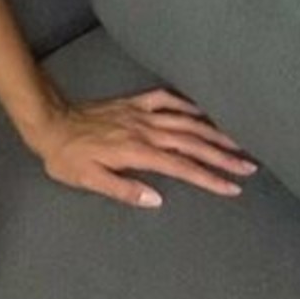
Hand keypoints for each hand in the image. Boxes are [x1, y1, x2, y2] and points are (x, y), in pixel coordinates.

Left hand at [34, 86, 258, 209]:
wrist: (50, 122)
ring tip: (238, 141)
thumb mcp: (89, 180)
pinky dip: (187, 104)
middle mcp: (145, 130)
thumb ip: (124, 190)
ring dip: (213, 131)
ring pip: (186, 121)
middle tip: (249, 165)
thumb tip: (157, 199)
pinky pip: (166, 99)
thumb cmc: (67, 157)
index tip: (232, 187)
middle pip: (193, 143)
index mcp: (137, 152)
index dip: (209, 178)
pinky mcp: (134, 103)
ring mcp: (141, 114)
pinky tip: (203, 110)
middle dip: (223, 155)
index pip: (182, 167)